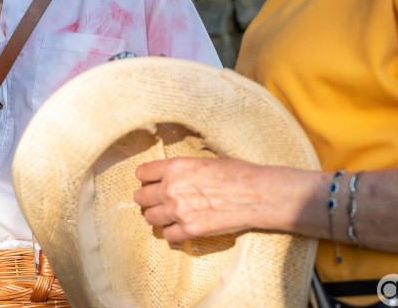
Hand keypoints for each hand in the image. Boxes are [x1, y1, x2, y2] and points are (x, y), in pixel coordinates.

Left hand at [134, 157, 262, 242]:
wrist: (256, 194)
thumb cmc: (236, 173)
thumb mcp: (203, 161)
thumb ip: (182, 170)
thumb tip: (174, 176)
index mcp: (174, 167)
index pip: (142, 173)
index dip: (146, 178)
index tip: (150, 182)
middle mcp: (171, 188)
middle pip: (141, 197)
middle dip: (147, 198)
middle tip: (157, 200)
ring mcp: (179, 211)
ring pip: (150, 218)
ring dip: (157, 216)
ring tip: (167, 215)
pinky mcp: (190, 230)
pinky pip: (167, 235)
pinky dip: (172, 232)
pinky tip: (180, 227)